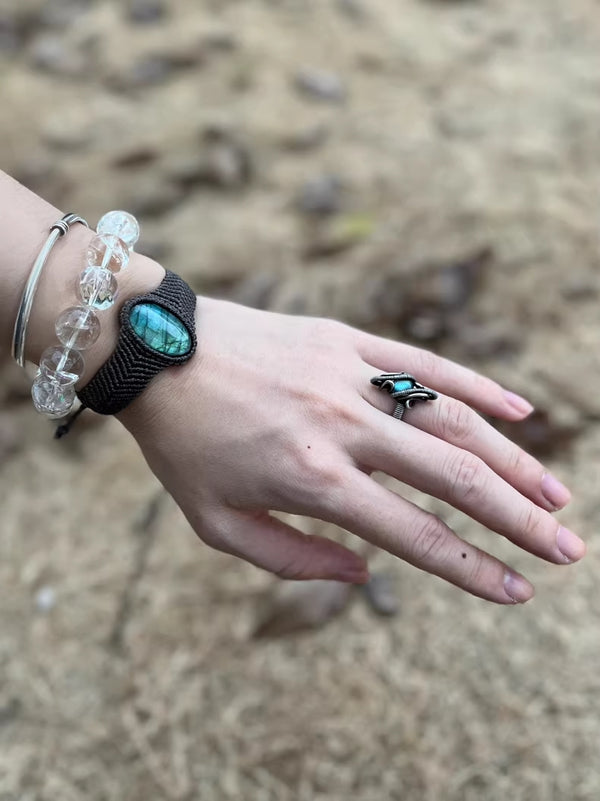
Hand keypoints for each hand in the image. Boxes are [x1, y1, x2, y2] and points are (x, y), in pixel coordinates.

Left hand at [119, 296, 584, 603]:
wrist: (157, 351)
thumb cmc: (182, 442)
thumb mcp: (216, 522)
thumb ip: (291, 558)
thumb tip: (362, 572)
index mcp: (314, 478)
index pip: (415, 535)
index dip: (472, 570)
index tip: (516, 592)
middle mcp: (345, 427)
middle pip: (454, 478)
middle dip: (518, 520)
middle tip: (566, 550)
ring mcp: (353, 377)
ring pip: (454, 420)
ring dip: (512, 460)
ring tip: (553, 494)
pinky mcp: (349, 342)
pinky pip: (427, 364)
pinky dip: (477, 388)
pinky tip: (517, 413)